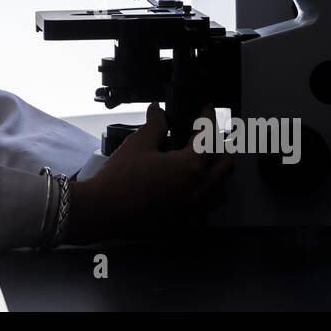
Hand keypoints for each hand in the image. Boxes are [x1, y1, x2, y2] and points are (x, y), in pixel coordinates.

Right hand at [64, 102, 233, 244]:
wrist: (104, 210)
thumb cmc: (119, 180)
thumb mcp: (138, 144)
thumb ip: (155, 125)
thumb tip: (158, 112)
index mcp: (190, 167)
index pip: (210, 137)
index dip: (209, 118)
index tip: (206, 109)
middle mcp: (198, 190)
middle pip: (226, 164)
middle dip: (220, 145)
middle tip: (206, 134)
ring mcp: (193, 208)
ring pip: (222, 188)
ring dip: (217, 171)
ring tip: (204, 160)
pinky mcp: (184, 221)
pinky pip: (208, 207)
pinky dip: (207, 193)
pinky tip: (193, 186)